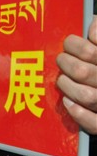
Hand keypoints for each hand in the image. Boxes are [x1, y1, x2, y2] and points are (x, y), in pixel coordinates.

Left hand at [56, 16, 96, 134]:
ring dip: (67, 86)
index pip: (90, 52)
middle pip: (82, 72)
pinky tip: (68, 102)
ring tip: (62, 79)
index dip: (74, 45)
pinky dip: (78, 113)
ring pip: (86, 96)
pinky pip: (94, 123)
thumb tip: (93, 32)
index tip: (69, 43)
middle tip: (62, 59)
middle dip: (65, 63)